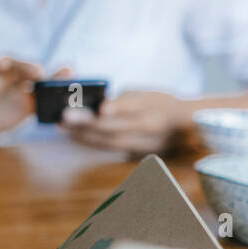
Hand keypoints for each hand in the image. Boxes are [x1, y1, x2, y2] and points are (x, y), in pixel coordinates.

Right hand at [0, 58, 69, 142]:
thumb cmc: (9, 112)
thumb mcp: (32, 101)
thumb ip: (50, 85)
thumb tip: (70, 68)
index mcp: (12, 75)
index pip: (22, 65)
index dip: (31, 67)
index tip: (42, 75)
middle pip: (5, 63)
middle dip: (19, 65)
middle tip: (35, 73)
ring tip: (1, 65)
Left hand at [59, 89, 189, 155]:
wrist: (184, 129)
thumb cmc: (161, 104)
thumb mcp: (148, 94)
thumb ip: (124, 100)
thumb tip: (97, 105)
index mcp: (158, 107)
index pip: (137, 108)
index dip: (120, 107)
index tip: (102, 106)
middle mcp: (152, 129)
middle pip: (119, 128)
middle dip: (90, 123)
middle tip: (66, 115)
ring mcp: (145, 145)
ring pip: (112, 142)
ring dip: (85, 134)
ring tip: (63, 126)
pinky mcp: (137, 154)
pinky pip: (111, 148)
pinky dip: (91, 142)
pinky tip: (72, 135)